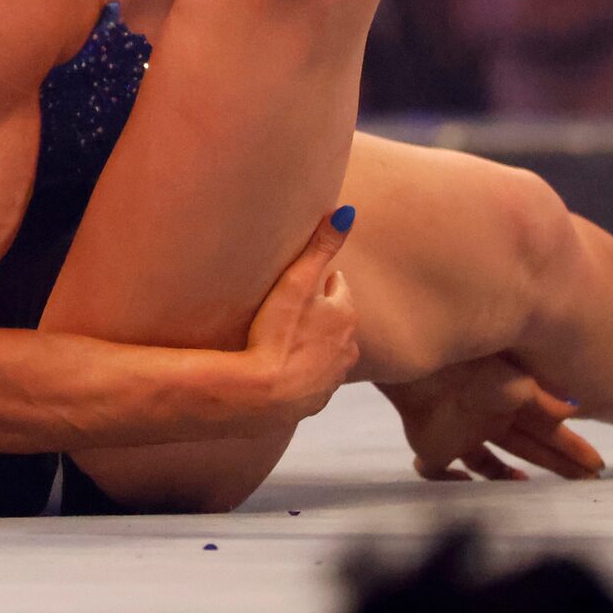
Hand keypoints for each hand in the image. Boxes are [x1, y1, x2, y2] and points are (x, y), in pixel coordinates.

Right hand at [244, 208, 361, 421]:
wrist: (262, 394)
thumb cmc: (277, 332)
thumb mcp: (296, 281)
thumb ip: (321, 245)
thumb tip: (348, 211)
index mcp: (345, 314)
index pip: (337, 287)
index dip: (319, 282)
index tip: (302, 282)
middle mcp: (349, 347)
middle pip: (336, 320)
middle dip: (320, 313)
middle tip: (293, 308)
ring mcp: (334, 377)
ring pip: (328, 350)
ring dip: (313, 343)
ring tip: (286, 339)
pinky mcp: (318, 401)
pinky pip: (314, 379)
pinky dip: (304, 371)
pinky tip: (283, 367)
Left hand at [381, 354, 604, 482]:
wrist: (429, 369)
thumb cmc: (479, 371)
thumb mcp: (522, 385)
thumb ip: (548, 401)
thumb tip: (576, 409)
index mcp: (509, 403)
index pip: (547, 432)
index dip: (571, 449)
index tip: (596, 466)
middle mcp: (487, 420)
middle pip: (525, 449)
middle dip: (555, 465)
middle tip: (585, 483)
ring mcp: (459, 434)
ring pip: (485, 464)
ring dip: (503, 478)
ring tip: (524, 485)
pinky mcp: (431, 447)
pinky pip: (436, 472)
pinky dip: (448, 482)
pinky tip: (465, 481)